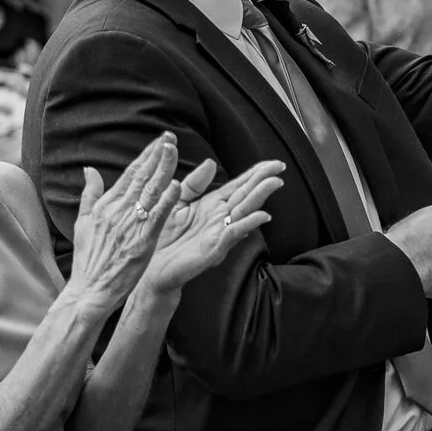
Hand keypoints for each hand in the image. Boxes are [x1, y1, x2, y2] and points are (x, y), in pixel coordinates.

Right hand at [65, 135, 186, 309]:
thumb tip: (88, 169)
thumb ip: (89, 194)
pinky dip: (166, 201)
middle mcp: (117, 211)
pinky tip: (177, 186)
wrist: (88, 291)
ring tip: (174, 150)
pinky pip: (156, 218)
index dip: (146, 155)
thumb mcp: (83, 222)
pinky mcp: (141, 242)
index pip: (130, 174)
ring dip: (163, 169)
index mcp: (105, 205)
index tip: (159, 140)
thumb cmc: (88, 259)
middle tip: (170, 137)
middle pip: (141, 177)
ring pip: (149, 192)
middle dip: (156, 155)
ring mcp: (129, 226)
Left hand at [143, 158, 283, 295]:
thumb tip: (211, 162)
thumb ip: (194, 183)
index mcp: (213, 205)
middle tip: (280, 167)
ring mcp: (219, 235)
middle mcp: (220, 219)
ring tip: (274, 183)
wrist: (151, 269)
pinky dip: (248, 224)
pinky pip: (232, 235)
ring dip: (260, 198)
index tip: (272, 162)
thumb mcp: (177, 201)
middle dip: (263, 181)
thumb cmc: (164, 236)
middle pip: (246, 196)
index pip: (238, 186)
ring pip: (244, 213)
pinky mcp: (213, 251)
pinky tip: (262, 215)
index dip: (255, 173)